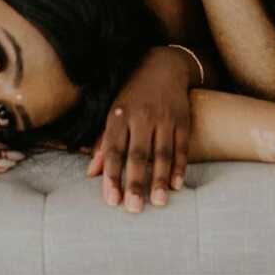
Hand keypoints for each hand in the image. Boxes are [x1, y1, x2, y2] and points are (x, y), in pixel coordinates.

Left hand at [86, 46, 192, 211]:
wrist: (163, 66)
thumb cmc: (132, 95)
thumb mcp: (114, 114)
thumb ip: (104, 144)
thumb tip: (91, 174)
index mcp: (119, 116)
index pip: (114, 150)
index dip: (112, 176)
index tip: (112, 200)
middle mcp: (141, 117)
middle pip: (138, 154)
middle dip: (135, 182)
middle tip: (133, 208)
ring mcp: (164, 118)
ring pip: (162, 153)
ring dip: (159, 179)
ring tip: (158, 202)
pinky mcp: (182, 119)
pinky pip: (181, 147)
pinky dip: (179, 166)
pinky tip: (176, 184)